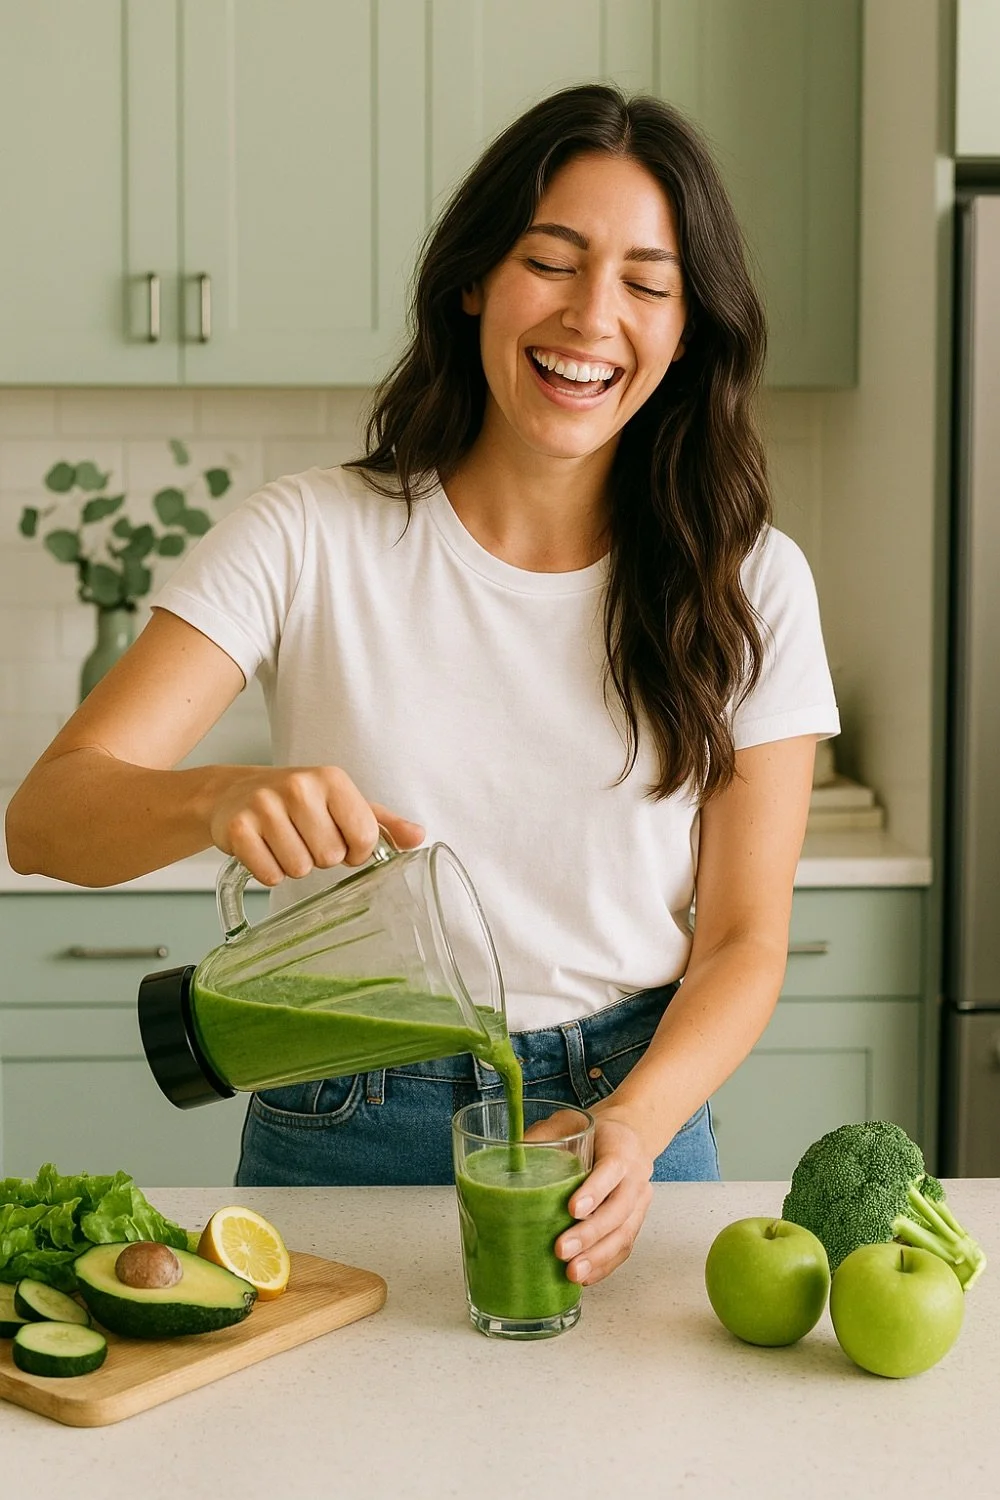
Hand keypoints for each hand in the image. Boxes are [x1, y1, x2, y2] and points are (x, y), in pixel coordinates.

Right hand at [207, 764, 423, 885]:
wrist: (232, 793)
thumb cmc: (296, 802)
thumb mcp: (341, 803)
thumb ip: (381, 823)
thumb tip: (418, 837)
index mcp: (332, 779)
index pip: (365, 835)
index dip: (356, 851)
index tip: (343, 842)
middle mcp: (299, 787)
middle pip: (331, 856)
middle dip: (321, 857)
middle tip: (305, 838)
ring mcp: (265, 806)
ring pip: (300, 868)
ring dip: (295, 865)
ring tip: (284, 842)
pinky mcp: (238, 828)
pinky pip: (270, 875)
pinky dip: (269, 871)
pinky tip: (264, 849)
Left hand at [541, 1102, 655, 1286]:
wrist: (630, 1136)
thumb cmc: (596, 1131)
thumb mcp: (570, 1120)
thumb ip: (544, 1135)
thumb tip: (509, 1158)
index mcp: (621, 1148)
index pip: (612, 1170)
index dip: (594, 1191)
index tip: (572, 1209)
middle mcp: (636, 1177)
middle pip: (618, 1210)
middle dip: (590, 1234)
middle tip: (561, 1250)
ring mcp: (639, 1202)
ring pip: (624, 1234)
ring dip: (598, 1257)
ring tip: (573, 1273)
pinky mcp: (635, 1221)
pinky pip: (624, 1247)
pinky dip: (605, 1265)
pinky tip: (586, 1277)